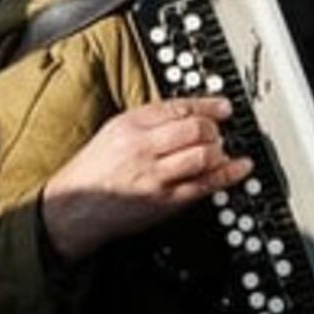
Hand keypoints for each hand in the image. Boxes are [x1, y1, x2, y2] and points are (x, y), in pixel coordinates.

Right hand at [40, 97, 252, 263]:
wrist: (74, 207)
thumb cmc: (93, 170)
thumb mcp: (114, 132)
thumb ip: (148, 121)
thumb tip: (187, 113)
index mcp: (129, 124)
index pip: (178, 108)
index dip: (207, 105)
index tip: (223, 107)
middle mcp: (143, 147)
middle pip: (195, 129)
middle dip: (214, 129)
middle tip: (218, 132)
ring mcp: (155, 176)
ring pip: (203, 155)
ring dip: (219, 150)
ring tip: (219, 150)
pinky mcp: (165, 201)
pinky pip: (205, 184)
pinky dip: (228, 174)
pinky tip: (240, 167)